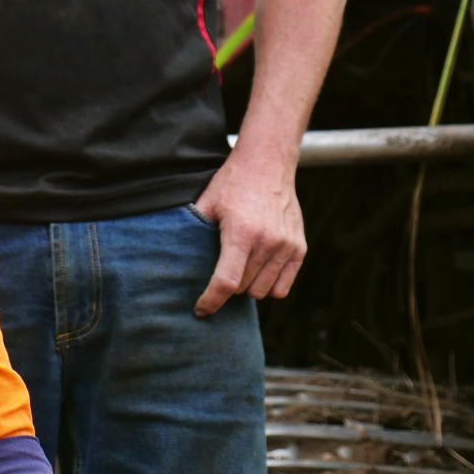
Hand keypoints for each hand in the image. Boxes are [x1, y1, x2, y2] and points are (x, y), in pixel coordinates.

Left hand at [190, 148, 305, 316]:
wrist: (267, 163)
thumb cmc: (233, 183)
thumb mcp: (207, 203)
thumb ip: (193, 230)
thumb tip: (174, 256)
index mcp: (241, 233)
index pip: (225, 282)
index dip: (211, 301)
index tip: (201, 310)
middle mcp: (267, 243)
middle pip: (243, 288)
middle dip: (228, 287)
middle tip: (220, 272)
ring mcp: (286, 246)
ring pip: (262, 290)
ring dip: (248, 286)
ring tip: (239, 268)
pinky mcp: (299, 248)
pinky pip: (283, 286)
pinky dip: (269, 286)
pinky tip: (258, 271)